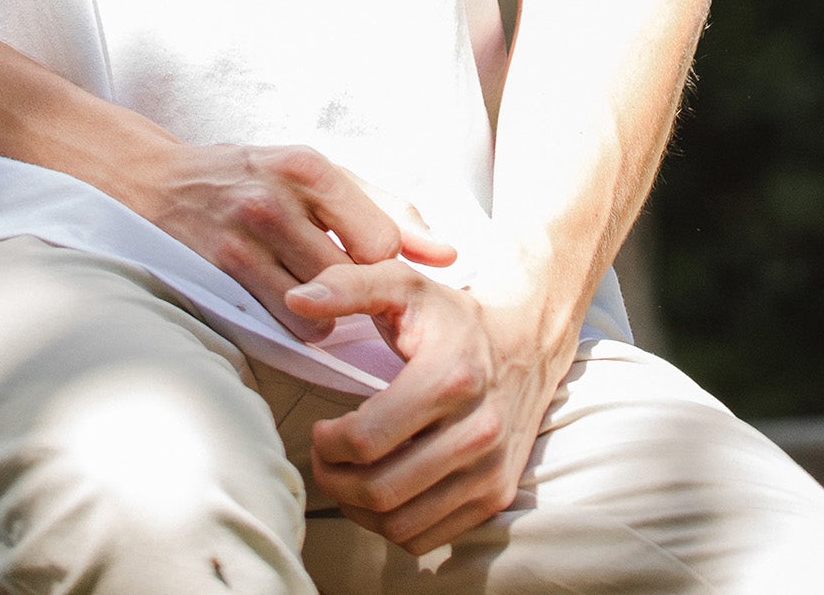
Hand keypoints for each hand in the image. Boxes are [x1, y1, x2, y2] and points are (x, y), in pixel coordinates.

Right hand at [125, 142, 456, 325]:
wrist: (158, 183)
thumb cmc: (253, 179)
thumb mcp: (318, 177)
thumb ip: (387, 210)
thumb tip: (448, 253)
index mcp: (309, 166)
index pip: (380, 240)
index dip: (386, 267)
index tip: (376, 273)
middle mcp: (277, 197)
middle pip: (354, 278)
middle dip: (359, 295)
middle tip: (348, 294)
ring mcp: (244, 237)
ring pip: (320, 310)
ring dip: (326, 317)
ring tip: (312, 298)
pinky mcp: (220, 272)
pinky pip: (283, 324)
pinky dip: (294, 326)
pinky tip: (284, 306)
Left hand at [284, 260, 570, 556]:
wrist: (526, 346)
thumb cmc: (453, 318)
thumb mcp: (404, 285)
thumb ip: (348, 286)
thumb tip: (297, 299)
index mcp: (450, 377)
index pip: (368, 439)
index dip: (327, 442)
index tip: (321, 429)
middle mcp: (477, 431)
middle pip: (380, 489)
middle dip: (334, 480)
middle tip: (324, 458)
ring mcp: (489, 472)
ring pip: (399, 524)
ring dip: (357, 509)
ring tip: (346, 476)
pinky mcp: (494, 498)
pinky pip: (425, 538)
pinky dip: (390, 525)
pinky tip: (381, 490)